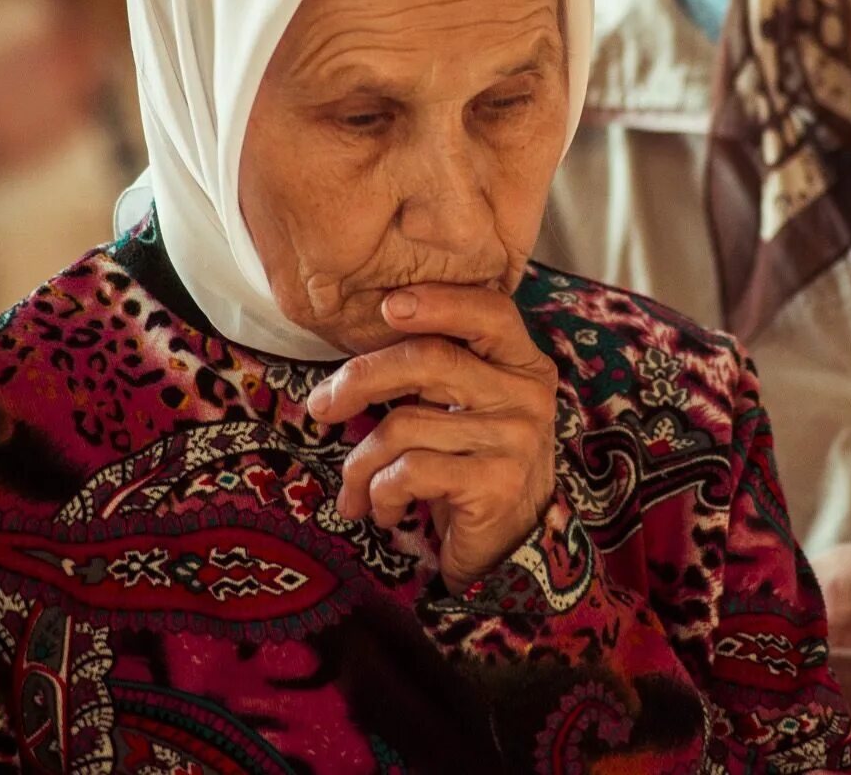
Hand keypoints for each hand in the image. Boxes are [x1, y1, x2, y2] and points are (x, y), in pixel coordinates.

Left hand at [307, 283, 558, 592]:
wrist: (511, 549)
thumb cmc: (473, 468)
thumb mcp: (469, 410)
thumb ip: (441, 372)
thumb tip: (354, 359)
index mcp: (523, 365)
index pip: (491, 311)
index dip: (440, 300)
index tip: (387, 306)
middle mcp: (527, 396)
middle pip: (430, 359)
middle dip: (362, 379)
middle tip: (322, 405)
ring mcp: (515, 440)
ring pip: (404, 425)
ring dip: (361, 463)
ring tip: (356, 488)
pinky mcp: (495, 485)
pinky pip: (409, 472)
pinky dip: (381, 494)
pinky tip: (384, 511)